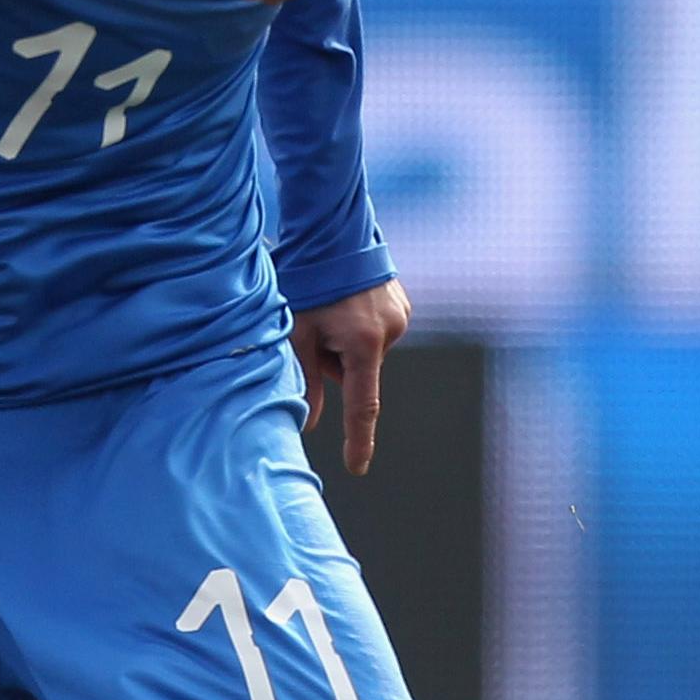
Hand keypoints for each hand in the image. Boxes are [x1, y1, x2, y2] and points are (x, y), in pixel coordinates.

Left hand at [291, 280, 409, 476]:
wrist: (333, 232)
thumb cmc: (308, 282)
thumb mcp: (297, 333)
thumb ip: (305, 379)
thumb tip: (309, 421)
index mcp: (363, 343)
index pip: (363, 405)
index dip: (359, 440)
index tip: (357, 467)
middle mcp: (390, 332)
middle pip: (356, 371)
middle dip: (333, 360)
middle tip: (314, 326)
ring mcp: (400, 316)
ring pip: (364, 351)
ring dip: (344, 340)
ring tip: (330, 306)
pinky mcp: (402, 305)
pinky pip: (375, 330)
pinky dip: (357, 324)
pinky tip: (345, 300)